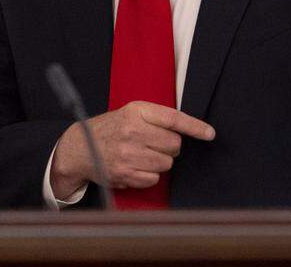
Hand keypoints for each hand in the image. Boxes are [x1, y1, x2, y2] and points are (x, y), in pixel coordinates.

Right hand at [49, 101, 214, 198]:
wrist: (80, 147)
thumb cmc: (112, 127)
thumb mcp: (131, 112)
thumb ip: (157, 117)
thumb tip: (189, 130)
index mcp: (136, 111)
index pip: (173, 118)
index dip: (195, 127)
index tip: (210, 133)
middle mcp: (132, 131)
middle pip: (175, 144)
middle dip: (170, 146)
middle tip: (153, 143)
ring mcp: (128, 154)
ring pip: (167, 163)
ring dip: (160, 161)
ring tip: (143, 154)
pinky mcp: (125, 173)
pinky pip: (154, 178)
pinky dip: (149, 174)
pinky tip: (135, 166)